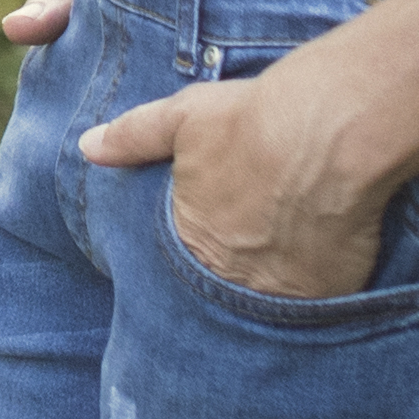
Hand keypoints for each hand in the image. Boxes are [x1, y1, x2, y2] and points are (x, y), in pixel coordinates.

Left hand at [78, 60, 394, 299]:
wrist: (330, 133)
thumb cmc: (252, 120)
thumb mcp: (182, 117)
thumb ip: (134, 138)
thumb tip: (88, 147)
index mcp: (190, 239)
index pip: (187, 257)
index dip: (204, 241)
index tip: (220, 229)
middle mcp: (230, 278)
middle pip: (228, 283)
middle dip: (237, 270)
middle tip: (258, 241)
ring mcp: (280, 293)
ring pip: (271, 298)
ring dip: (276, 280)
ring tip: (290, 251)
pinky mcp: (327, 296)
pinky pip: (318, 301)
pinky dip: (319, 284)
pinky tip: (326, 257)